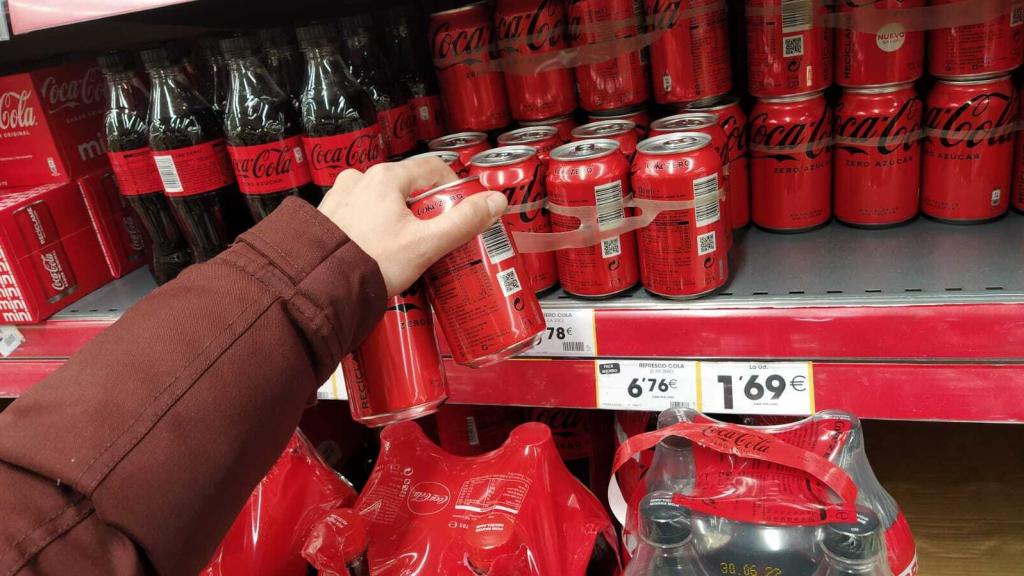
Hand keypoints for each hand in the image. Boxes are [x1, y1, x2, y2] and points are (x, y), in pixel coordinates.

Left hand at [318, 156, 507, 296]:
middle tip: (433, 239)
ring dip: (398, 220)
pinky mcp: (327, 218)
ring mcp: (339, 198)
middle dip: (424, 211)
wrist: (319, 289)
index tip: (460, 212)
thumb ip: (463, 221)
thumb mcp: (426, 244)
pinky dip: (374, 229)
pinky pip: (360, 216)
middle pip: (407, 187)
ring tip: (404, 251)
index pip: (432, 169)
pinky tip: (378, 252)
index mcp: (384, 177)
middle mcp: (358, 180)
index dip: (453, 189)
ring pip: (383, 202)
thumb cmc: (369, 264)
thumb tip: (494, 202)